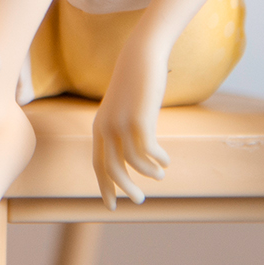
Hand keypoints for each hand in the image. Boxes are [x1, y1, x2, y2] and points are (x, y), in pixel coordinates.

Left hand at [90, 41, 170, 207]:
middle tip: (139, 200)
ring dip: (148, 173)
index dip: (104, 187)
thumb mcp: (123, 110)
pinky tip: (166, 160)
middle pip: (111, 169)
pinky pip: (148, 150)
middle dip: (125, 188)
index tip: (111, 206)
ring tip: (160, 175)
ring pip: (132, 162)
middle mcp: (106, 127)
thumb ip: (122, 131)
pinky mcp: (139, 118)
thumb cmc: (134, 85)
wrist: (140, 57)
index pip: (97, 164)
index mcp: (99, 127)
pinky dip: (158, 159)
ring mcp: (121, 123)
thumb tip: (131, 159)